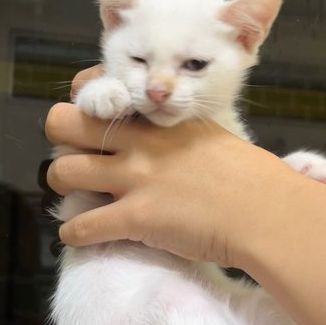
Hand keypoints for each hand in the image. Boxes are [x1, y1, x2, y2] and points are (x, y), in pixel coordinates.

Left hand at [45, 66, 296, 266]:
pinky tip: (79, 235)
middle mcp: (137, 142)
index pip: (97, 89)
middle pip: (63, 125)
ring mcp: (133, 179)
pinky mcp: (135, 218)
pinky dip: (72, 233)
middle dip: (60, 141)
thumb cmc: (250, 176)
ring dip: (61, 185)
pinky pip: (81, 226)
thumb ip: (177, 135)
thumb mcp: (211, 135)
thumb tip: (165, 146)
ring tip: (75, 196)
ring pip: (62, 172)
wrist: (265, 211)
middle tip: (76, 157)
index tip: (89, 118)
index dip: (83, 103)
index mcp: (157, 119)